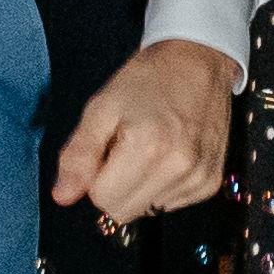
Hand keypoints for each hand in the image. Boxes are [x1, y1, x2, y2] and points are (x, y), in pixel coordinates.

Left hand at [49, 37, 235, 225]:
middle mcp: (178, 168)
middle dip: (115, 186)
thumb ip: (78, 155)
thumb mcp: (100, 108)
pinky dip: (163, 186)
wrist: (197, 62)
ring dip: (140, 187)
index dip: (95, 177)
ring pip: (148, 210)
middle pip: (124, 211)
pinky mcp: (211, 183)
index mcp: (147, 148)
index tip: (107, 148)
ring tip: (150, 148)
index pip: (102, 199)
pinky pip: (171, 204)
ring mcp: (199, 178)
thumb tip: (62, 197)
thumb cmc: (145, 81)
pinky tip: (168, 155)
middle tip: (125, 149)